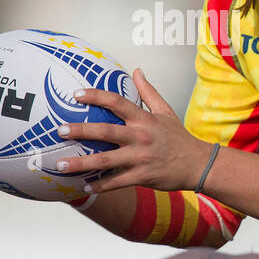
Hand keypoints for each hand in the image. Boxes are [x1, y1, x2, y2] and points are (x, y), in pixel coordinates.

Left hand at [53, 69, 210, 193]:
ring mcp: (140, 158)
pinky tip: (83, 187)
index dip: (96, 96)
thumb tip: (137, 71)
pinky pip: (116, 182)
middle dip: (81, 130)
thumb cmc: (178, 137)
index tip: (76, 94)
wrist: (198, 164)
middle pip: (106, 131)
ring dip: (82, 163)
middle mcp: (140, 137)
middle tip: (59, 130)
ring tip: (60, 165)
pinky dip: (100, 185)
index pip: (117, 102)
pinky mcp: (142, 177)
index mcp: (144, 119)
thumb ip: (148, 92)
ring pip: (106, 160)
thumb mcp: (166, 111)